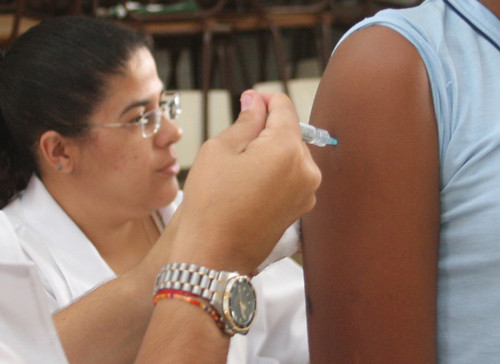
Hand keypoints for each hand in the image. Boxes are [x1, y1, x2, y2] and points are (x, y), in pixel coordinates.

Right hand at [169, 90, 320, 272]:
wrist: (214, 255)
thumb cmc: (211, 202)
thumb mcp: (220, 149)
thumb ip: (246, 120)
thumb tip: (256, 100)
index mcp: (287, 149)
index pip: (284, 108)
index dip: (265, 99)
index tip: (250, 100)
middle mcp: (307, 169)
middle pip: (290, 132)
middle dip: (267, 128)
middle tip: (237, 138)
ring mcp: (308, 192)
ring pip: (292, 155)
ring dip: (271, 151)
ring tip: (241, 166)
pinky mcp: (301, 208)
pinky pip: (292, 177)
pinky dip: (276, 171)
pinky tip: (251, 183)